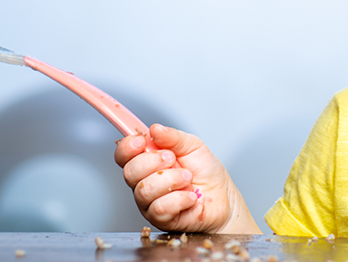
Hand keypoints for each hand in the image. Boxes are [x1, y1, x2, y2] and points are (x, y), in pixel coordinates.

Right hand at [115, 124, 259, 233]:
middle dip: (153, 161)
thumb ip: (173, 137)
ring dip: (171, 180)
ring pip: (144, 190)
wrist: (223, 197)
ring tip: (188, 177)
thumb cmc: (207, 172)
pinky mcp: (160, 218)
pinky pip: (160, 208)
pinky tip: (190, 196)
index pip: (124, 155)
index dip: (127, 147)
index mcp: (148, 161)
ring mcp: (150, 202)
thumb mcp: (193, 146)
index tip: (142, 140)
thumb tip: (154, 129)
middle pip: (129, 172)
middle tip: (173, 159)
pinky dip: (180, 198)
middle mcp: (144, 181)